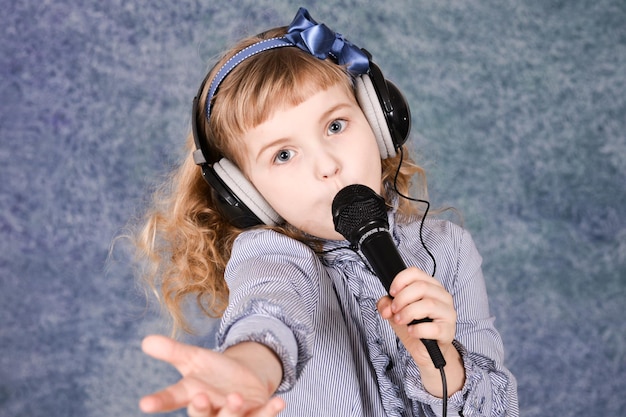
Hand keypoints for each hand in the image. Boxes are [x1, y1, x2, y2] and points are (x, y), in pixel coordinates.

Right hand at [139, 335, 284, 416]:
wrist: (244, 379)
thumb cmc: (213, 372)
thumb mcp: (194, 358)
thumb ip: (172, 351)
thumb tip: (146, 340)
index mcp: (192, 395)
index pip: (172, 399)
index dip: (160, 401)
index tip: (144, 403)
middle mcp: (210, 409)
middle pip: (201, 415)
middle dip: (201, 409)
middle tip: (200, 396)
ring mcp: (233, 414)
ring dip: (233, 411)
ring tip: (237, 397)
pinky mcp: (255, 415)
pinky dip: (270, 412)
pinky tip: (280, 402)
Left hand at [377, 267, 456, 367]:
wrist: (426, 351)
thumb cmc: (414, 326)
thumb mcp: (396, 312)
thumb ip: (386, 305)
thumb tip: (386, 307)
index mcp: (431, 286)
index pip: (415, 273)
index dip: (400, 281)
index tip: (392, 293)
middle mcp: (442, 296)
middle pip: (421, 287)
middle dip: (402, 299)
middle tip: (394, 310)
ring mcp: (448, 313)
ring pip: (429, 304)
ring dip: (408, 312)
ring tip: (400, 320)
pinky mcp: (448, 331)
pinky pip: (434, 328)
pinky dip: (418, 329)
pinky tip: (412, 331)